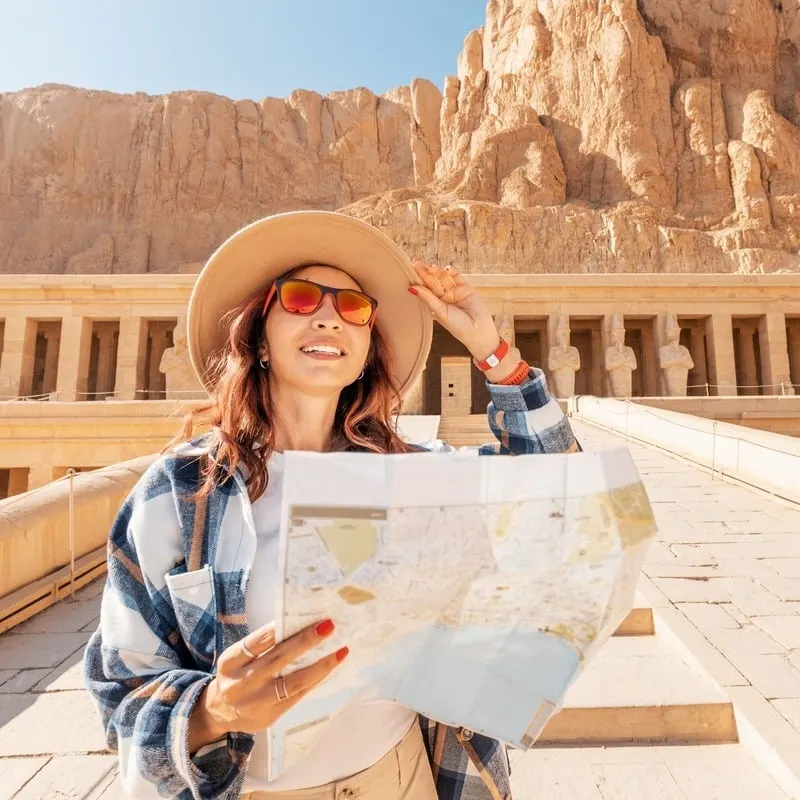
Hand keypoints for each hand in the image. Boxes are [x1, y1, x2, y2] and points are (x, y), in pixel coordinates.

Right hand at [188, 619, 346, 751]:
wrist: (219, 713)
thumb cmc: (236, 675)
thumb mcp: (237, 658)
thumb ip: (260, 646)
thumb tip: (298, 625)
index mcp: (231, 662)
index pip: (255, 642)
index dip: (276, 629)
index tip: (300, 615)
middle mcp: (242, 683)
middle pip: (278, 659)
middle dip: (305, 642)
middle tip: (328, 626)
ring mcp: (257, 702)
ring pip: (294, 682)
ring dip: (321, 666)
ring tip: (341, 651)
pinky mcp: (271, 716)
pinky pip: (298, 695)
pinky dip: (316, 680)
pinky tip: (330, 668)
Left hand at [408, 259, 520, 381]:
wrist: (478, 330)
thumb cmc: (458, 326)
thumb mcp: (440, 311)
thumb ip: (427, 297)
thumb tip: (411, 288)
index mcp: (436, 304)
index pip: (426, 289)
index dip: (419, 279)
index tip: (411, 269)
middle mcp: (445, 297)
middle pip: (434, 281)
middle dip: (426, 272)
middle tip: (417, 263)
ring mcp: (456, 292)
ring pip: (445, 278)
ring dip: (438, 272)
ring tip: (431, 267)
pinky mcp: (467, 288)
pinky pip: (458, 277)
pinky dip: (452, 272)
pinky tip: (447, 269)